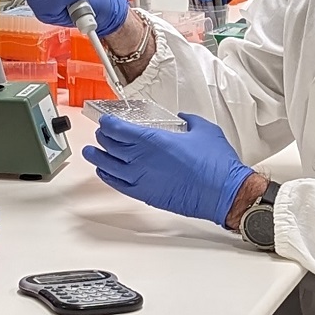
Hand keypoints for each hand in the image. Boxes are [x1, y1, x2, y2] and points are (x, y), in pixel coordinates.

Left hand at [82, 113, 254, 227]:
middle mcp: (143, 160)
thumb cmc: (216, 165)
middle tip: (101, 133)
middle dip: (103, 137)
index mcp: (155, 140)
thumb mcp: (204, 130)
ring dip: (98, 158)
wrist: (223, 192)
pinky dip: (108, 177)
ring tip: (91, 152)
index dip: (109, 124)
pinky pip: (118, 185)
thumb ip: (189, 121)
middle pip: (111, 146)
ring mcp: (142, 179)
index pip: (120, 129)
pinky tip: (104, 173)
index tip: (106, 121)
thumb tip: (183, 119)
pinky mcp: (147, 195)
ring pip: (109, 167)